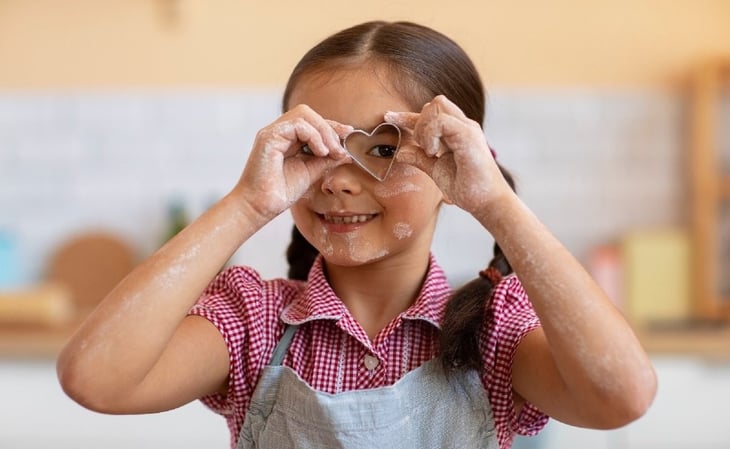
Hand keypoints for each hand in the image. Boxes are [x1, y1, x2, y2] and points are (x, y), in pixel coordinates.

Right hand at [234, 105, 350, 221]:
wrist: (261, 206)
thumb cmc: (281, 192)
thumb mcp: (311, 172)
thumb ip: (327, 159)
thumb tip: (346, 152)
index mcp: (288, 138)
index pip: (312, 123)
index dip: (332, 127)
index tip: (348, 135)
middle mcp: (279, 132)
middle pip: (308, 113)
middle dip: (329, 127)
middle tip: (340, 148)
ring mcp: (273, 132)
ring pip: (303, 114)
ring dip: (323, 131)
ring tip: (330, 151)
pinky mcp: (268, 137)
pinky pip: (297, 125)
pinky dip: (313, 136)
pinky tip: (320, 152)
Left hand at [384, 95, 510, 214]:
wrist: (488, 202)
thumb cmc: (467, 188)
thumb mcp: (436, 170)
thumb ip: (420, 158)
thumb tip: (400, 152)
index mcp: (456, 132)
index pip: (430, 114)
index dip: (407, 115)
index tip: (388, 117)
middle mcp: (463, 126)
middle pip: (435, 103)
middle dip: (419, 122)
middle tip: (424, 149)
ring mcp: (467, 128)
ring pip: (437, 106)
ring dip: (425, 128)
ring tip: (431, 151)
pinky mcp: (469, 136)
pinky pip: (442, 122)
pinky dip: (431, 135)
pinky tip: (434, 152)